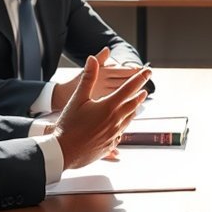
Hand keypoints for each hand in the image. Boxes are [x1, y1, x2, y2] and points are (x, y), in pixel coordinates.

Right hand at [53, 53, 150, 169]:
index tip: (148, 72)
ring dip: (134, 110)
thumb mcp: (77, 98)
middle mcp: (115, 120)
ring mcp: (114, 134)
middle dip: (139, 95)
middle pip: (133, 105)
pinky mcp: (110, 144)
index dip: (140, 78)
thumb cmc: (69, 124)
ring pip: (129, 119)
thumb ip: (88, 78)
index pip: (129, 88)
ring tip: (136, 105)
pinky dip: (124, 126)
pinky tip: (122, 126)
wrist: (64, 152)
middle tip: (145, 90)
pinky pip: (121, 133)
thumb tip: (92, 59)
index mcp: (109, 107)